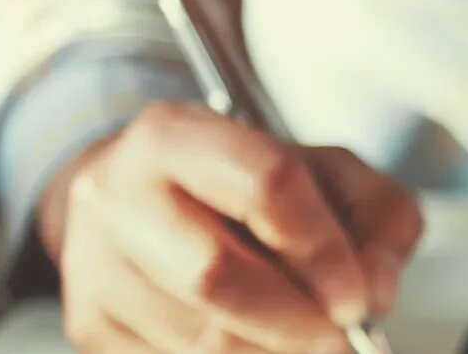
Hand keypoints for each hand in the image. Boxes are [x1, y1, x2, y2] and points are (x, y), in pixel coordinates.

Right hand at [38, 102, 423, 352]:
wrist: (151, 201)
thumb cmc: (248, 185)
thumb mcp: (329, 174)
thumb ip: (378, 216)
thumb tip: (376, 288)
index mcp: (177, 134)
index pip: (265, 185)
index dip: (322, 250)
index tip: (358, 297)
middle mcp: (117, 194)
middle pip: (214, 274)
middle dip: (293, 319)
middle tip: (339, 337)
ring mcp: (92, 264)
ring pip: (197, 338)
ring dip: (270, 351)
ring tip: (303, 336)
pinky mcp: (89, 323)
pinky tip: (260, 343)